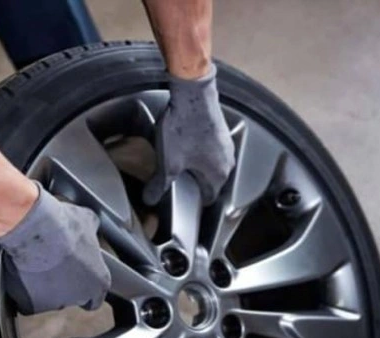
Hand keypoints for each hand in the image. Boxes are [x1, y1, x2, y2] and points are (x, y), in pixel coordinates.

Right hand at [0, 183, 110, 313]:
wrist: (31, 230)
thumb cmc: (62, 225)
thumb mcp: (86, 219)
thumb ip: (92, 229)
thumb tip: (91, 226)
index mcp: (97, 281)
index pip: (96, 295)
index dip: (86, 284)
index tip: (78, 274)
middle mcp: (78, 297)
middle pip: (72, 297)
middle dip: (64, 282)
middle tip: (54, 261)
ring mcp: (53, 303)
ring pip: (49, 298)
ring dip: (44, 284)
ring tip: (36, 260)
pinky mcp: (29, 305)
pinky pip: (27, 298)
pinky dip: (24, 287)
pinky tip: (22, 269)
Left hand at [144, 64, 235, 205]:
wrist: (192, 94)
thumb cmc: (185, 127)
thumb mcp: (168, 163)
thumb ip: (160, 185)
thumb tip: (151, 199)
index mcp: (219, 174)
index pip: (208, 198)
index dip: (192, 201)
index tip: (180, 200)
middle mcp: (227, 161)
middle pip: (209, 181)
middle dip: (191, 182)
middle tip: (174, 180)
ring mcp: (226, 144)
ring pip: (209, 164)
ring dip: (194, 165)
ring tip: (176, 160)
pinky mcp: (220, 131)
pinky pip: (210, 149)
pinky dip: (197, 150)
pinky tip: (183, 143)